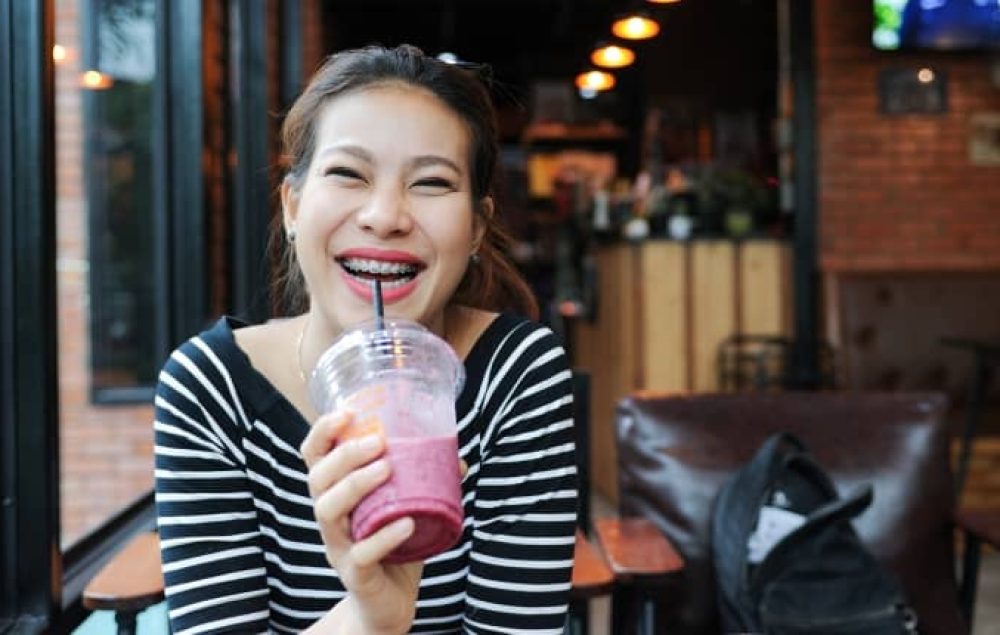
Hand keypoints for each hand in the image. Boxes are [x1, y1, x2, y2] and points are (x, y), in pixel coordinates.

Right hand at [300, 412, 421, 634]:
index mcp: (337, 495)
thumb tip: (457, 457)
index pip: (314, 457)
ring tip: (387, 469)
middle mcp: (331, 519)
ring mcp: (339, 547)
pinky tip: (407, 522)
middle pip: (317, 479)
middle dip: (343, 455)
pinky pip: (361, 553)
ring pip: (328, 512)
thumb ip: (425, 483)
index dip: (323, 432)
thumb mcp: (406, 508)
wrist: (389, 605)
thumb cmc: (394, 548)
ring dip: (355, 485)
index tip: (348, 412)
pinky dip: (384, 536)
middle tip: (377, 442)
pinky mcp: (354, 575)